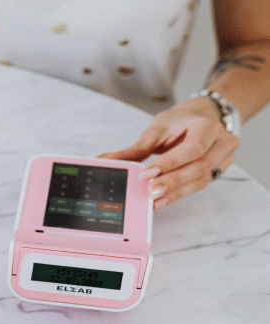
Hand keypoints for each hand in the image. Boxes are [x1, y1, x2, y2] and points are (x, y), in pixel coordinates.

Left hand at [99, 97, 237, 208]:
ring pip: (200, 180)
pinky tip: (163, 200)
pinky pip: (199, 185)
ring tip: (154, 200)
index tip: (146, 174)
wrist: (201, 118)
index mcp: (208, 126)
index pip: (193, 148)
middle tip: (150, 192)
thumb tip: (106, 161)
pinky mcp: (218, 171)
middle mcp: (221, 142)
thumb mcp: (156, 131)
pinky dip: (179, 193)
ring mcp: (223, 158)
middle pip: (198, 167)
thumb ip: (135, 149)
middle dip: (172, 181)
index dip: (170, 163)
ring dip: (175, 192)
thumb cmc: (178, 122)